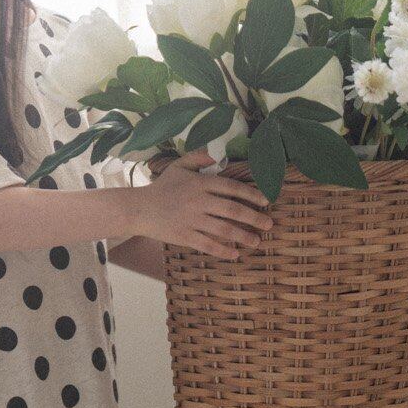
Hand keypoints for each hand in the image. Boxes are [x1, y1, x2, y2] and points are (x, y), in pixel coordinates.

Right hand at [131, 148, 273, 260]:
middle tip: (269, 224)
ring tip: (256, 241)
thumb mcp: (179, 167)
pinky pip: (209, 245)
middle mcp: (198, 201)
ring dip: (244, 236)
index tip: (265, 201)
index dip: (251, 194)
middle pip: (233, 210)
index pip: (232, 187)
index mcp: (200, 183)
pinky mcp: (185, 236)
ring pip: (224, 229)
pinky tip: (235, 253)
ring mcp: (192, 220)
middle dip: (254, 218)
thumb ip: (199, 158)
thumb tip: (219, 154)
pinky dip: (224, 250)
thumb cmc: (161, 187)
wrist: (138, 209)